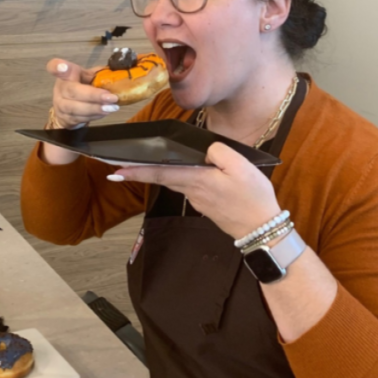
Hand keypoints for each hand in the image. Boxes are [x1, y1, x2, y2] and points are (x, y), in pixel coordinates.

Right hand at [47, 57, 118, 130]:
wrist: (68, 110)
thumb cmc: (81, 89)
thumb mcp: (87, 77)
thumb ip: (98, 74)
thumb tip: (120, 72)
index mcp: (66, 75)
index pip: (55, 67)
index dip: (58, 67)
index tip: (63, 66)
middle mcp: (60, 89)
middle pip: (73, 91)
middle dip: (94, 95)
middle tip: (111, 97)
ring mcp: (61, 106)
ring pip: (76, 108)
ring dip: (96, 108)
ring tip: (112, 107)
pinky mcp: (66, 119)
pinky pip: (80, 118)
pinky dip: (95, 116)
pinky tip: (105, 112)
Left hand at [110, 142, 280, 239]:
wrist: (261, 229)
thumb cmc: (252, 197)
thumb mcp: (240, 166)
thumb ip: (219, 151)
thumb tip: (205, 149)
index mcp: (196, 179)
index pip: (160, 173)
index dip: (137, 171)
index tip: (115, 170)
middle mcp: (192, 191)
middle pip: (162, 177)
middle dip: (140, 171)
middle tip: (119, 166)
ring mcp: (197, 201)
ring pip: (175, 182)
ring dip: (159, 174)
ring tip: (144, 164)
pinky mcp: (205, 205)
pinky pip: (188, 187)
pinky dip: (180, 179)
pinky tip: (183, 172)